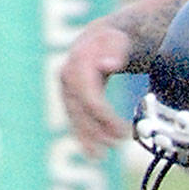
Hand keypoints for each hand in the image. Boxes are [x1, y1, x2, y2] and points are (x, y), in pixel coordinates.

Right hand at [58, 20, 131, 156]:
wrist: (105, 34)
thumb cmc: (117, 39)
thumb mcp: (121, 41)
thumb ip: (116, 51)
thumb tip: (107, 64)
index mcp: (80, 62)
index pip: (88, 95)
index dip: (103, 116)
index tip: (122, 131)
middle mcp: (68, 74)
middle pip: (79, 109)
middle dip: (96, 129)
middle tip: (118, 143)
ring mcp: (66, 86)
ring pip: (74, 116)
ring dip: (87, 137)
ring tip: (101, 156)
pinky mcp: (71, 95)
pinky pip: (74, 117)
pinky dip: (82, 135)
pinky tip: (91, 152)